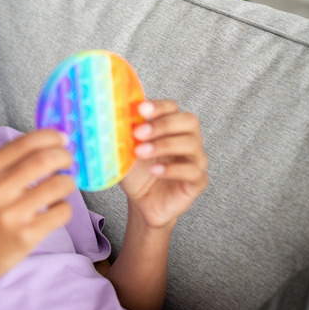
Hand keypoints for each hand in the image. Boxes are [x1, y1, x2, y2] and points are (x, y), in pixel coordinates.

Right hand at [0, 130, 74, 290]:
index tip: (62, 139)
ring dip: (68, 182)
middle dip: (65, 156)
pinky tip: (53, 210)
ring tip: (62, 187)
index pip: (25, 142)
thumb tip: (46, 144)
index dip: (51, 136)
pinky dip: (64, 207)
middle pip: (45, 160)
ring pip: (59, 185)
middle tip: (68, 161)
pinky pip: (62, 212)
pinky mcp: (26, 236)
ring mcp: (11, 214)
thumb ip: (6, 163)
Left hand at [119, 99, 208, 229]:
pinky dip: (172, 169)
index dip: (158, 107)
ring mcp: (196, 159)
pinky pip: (193, 170)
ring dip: (164, 145)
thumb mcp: (124, 151)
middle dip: (162, 124)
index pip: (172, 107)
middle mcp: (187, 139)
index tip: (141, 110)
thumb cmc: (137, 173)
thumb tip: (110, 114)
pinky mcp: (198, 180)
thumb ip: (122, 133)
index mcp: (171, 127)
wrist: (142, 202)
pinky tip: (155, 170)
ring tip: (141, 152)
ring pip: (192, 144)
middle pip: (188, 121)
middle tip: (139, 133)